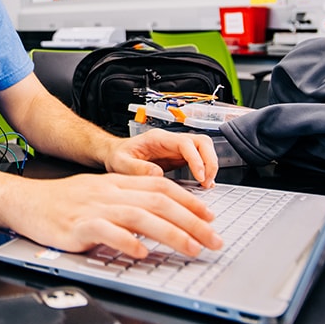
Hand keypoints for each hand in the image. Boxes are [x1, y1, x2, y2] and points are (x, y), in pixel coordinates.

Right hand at [10, 173, 222, 257]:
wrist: (26, 201)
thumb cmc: (62, 201)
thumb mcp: (99, 191)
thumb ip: (127, 199)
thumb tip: (160, 213)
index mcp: (116, 182)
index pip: (161, 187)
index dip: (189, 201)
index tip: (210, 217)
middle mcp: (109, 192)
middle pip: (158, 202)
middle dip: (192, 222)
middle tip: (213, 239)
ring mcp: (94, 208)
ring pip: (140, 216)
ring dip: (171, 233)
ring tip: (191, 248)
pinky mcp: (78, 226)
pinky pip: (107, 232)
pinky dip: (127, 242)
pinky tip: (142, 252)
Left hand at [103, 128, 218, 187]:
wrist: (115, 154)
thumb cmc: (117, 155)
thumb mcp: (120, 162)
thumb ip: (136, 168)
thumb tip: (157, 174)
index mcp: (157, 138)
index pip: (185, 143)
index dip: (197, 159)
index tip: (200, 177)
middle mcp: (170, 141)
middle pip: (201, 142)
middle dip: (210, 161)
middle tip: (207, 182)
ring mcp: (176, 149)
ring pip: (203, 149)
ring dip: (210, 165)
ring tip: (206, 184)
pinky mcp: (178, 158)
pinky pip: (199, 160)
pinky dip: (205, 171)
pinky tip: (203, 185)